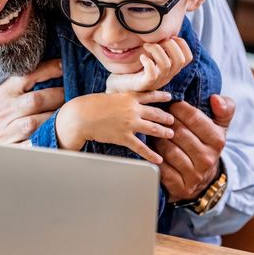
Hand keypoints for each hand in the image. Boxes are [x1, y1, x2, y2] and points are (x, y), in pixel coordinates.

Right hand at [0, 59, 63, 142]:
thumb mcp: (6, 93)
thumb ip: (26, 81)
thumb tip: (55, 67)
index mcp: (5, 93)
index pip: (27, 75)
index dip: (48, 69)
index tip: (64, 66)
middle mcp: (7, 111)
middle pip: (36, 100)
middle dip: (58, 95)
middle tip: (71, 93)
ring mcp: (10, 131)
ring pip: (36, 123)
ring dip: (55, 118)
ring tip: (69, 114)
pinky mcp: (15, 147)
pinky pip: (33, 144)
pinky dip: (45, 140)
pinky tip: (58, 136)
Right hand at [55, 91, 173, 163]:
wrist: (81, 116)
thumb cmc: (91, 105)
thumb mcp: (109, 96)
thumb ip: (120, 98)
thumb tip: (123, 100)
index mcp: (129, 97)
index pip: (150, 95)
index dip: (161, 96)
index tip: (170, 97)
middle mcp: (133, 109)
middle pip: (155, 113)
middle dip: (166, 117)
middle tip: (172, 120)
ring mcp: (130, 123)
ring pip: (153, 128)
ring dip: (164, 131)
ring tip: (170, 134)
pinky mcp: (125, 137)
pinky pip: (141, 147)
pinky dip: (151, 154)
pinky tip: (158, 159)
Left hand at [105, 37, 192, 93]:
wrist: (117, 86)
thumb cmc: (132, 69)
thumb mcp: (149, 57)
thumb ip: (159, 48)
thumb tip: (165, 31)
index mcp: (170, 69)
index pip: (188, 57)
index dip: (182, 44)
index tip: (168, 37)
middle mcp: (166, 76)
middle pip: (181, 60)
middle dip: (170, 45)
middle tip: (155, 41)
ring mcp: (156, 81)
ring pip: (167, 64)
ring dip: (156, 50)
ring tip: (145, 46)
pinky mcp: (144, 84)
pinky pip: (152, 73)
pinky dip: (147, 61)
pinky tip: (141, 57)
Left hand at [154, 94, 234, 202]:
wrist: (204, 179)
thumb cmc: (207, 145)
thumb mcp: (220, 126)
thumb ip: (224, 108)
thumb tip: (216, 98)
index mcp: (218, 141)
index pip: (193, 117)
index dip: (178, 108)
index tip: (172, 106)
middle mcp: (207, 159)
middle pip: (178, 133)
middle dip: (166, 123)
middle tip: (159, 119)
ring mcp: (194, 175)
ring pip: (168, 150)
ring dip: (158, 140)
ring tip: (155, 134)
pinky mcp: (180, 188)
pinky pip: (161, 168)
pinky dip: (154, 158)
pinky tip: (152, 151)